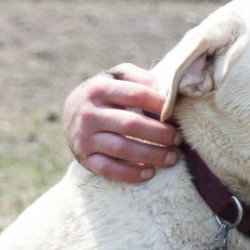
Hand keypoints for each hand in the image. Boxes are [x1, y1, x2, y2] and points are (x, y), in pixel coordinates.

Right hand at [62, 64, 179, 182]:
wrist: (70, 111)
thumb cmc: (106, 92)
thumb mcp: (118, 76)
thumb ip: (141, 78)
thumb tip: (166, 92)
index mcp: (99, 89)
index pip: (136, 95)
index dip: (160, 104)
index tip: (177, 113)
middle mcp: (89, 114)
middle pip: (131, 124)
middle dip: (160, 133)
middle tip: (179, 138)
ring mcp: (85, 137)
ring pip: (122, 149)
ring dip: (151, 155)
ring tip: (172, 157)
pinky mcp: (84, 158)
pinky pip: (108, 169)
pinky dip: (130, 173)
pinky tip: (149, 173)